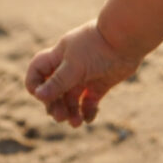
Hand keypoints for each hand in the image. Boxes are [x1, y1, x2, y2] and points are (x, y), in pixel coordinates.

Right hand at [25, 21, 141, 127]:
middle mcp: (70, 67)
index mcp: (58, 57)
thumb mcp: (74, 65)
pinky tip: (88, 118)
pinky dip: (87, 112)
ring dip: (70, 113)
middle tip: (61, 117)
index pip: (38, 71)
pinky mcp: (101, 83)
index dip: (35, 85)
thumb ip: (57, 82)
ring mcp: (86, 76)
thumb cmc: (97, 47)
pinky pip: (89, 102)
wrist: (127, 40)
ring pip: (71, 99)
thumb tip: (38, 96)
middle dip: (55, 106)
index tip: (41, 95)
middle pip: (54, 91)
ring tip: (76, 123)